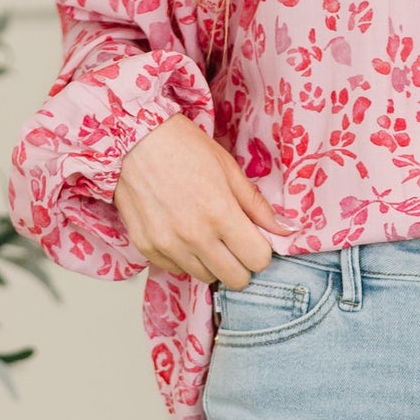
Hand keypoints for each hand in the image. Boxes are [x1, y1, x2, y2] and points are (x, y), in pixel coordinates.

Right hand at [112, 113, 291, 285]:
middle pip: (235, 279)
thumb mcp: (229, 169)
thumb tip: (286, 229)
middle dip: (241, 264)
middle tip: (234, 243)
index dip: (261, 251)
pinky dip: (185, 258)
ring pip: (206, 278)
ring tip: (206, 235)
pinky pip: (176, 269)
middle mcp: (194, 235)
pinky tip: (182, 233)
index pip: (258, 260)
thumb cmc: (182, 147)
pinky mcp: (147, 247)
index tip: (255, 240)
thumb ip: (257, 205)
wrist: (133, 140)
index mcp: (220, 213)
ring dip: (213, 263)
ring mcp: (168, 245)